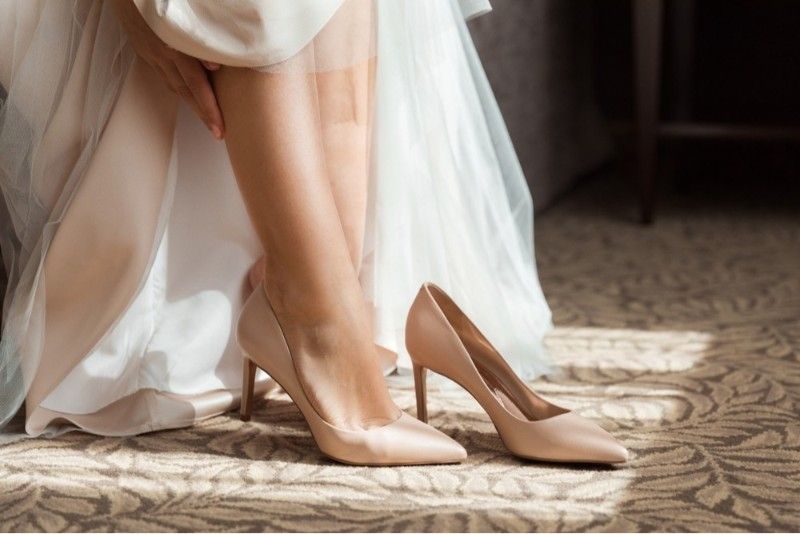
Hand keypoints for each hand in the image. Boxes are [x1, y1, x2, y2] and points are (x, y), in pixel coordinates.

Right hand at [110, 0, 224, 138]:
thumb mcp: (182, 17)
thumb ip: (200, 40)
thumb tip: (216, 65)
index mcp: (173, 49)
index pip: (196, 86)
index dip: (209, 108)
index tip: (220, 128)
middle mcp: (161, 56)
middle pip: (186, 92)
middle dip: (203, 114)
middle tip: (218, 134)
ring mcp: (151, 54)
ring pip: (173, 85)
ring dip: (191, 104)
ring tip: (207, 120)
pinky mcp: (144, 50)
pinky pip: (163, 74)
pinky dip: (177, 87)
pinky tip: (186, 93)